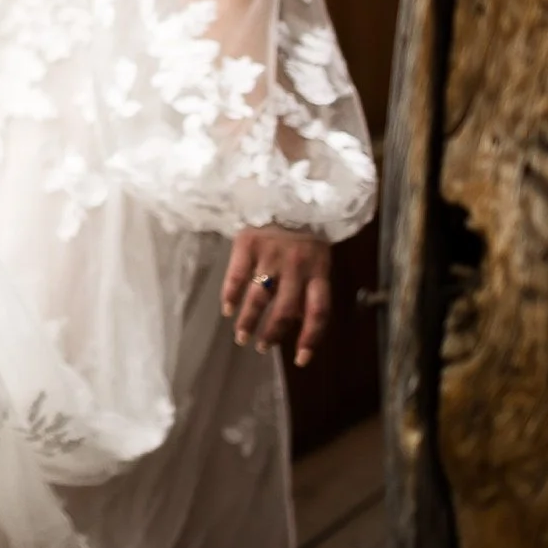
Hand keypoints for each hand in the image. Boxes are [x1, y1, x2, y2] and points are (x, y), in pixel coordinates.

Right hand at [222, 227, 333, 366]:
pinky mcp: (248, 242)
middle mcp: (297, 266)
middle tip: (262, 347)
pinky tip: (227, 309)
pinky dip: (231, 295)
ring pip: (259, 297)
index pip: (319, 313)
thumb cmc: (305, 228)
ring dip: (249, 322)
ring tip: (242, 337)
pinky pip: (237, 275)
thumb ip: (311, 287)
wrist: (287, 188)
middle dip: (272, 334)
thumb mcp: (318, 257)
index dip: (310, 339)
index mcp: (319, 270)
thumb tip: (300, 321)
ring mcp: (271, 254)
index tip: (301, 359)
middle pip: (285, 310)